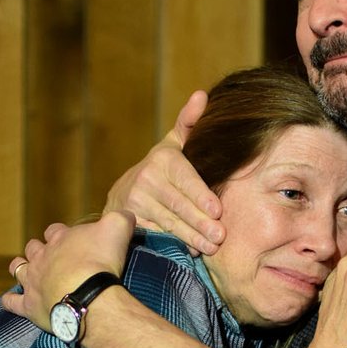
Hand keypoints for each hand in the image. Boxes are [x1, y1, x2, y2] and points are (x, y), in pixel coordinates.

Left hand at [3, 212, 135, 328]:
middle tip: (50, 258)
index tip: (68, 239)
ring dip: (21, 269)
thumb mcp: (117, 228)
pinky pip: (12, 302)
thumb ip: (120, 218)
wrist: (88, 296)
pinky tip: (9, 300)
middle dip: (39, 250)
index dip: (60, 234)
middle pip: (33, 248)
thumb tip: (126, 214)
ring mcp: (33, 281)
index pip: (55, 230)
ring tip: (26, 272)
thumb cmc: (101, 262)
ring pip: (18, 269)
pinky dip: (10, 300)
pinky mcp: (29, 305)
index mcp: (61, 239)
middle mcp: (42, 257)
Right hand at [103, 90, 224, 255]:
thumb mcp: (175, 145)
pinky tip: (191, 251)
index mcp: (163, 158)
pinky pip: (157, 235)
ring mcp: (135, 202)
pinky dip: (175, 245)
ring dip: (192, 237)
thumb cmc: (164, 169)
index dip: (201, 195)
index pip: (185, 179)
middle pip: (179, 205)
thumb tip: (203, 95)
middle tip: (221, 236)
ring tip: (212, 247)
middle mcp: (146, 178)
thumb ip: (190, 123)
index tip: (218, 210)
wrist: (126, 193)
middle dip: (201, 222)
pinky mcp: (130, 221)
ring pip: (169, 222)